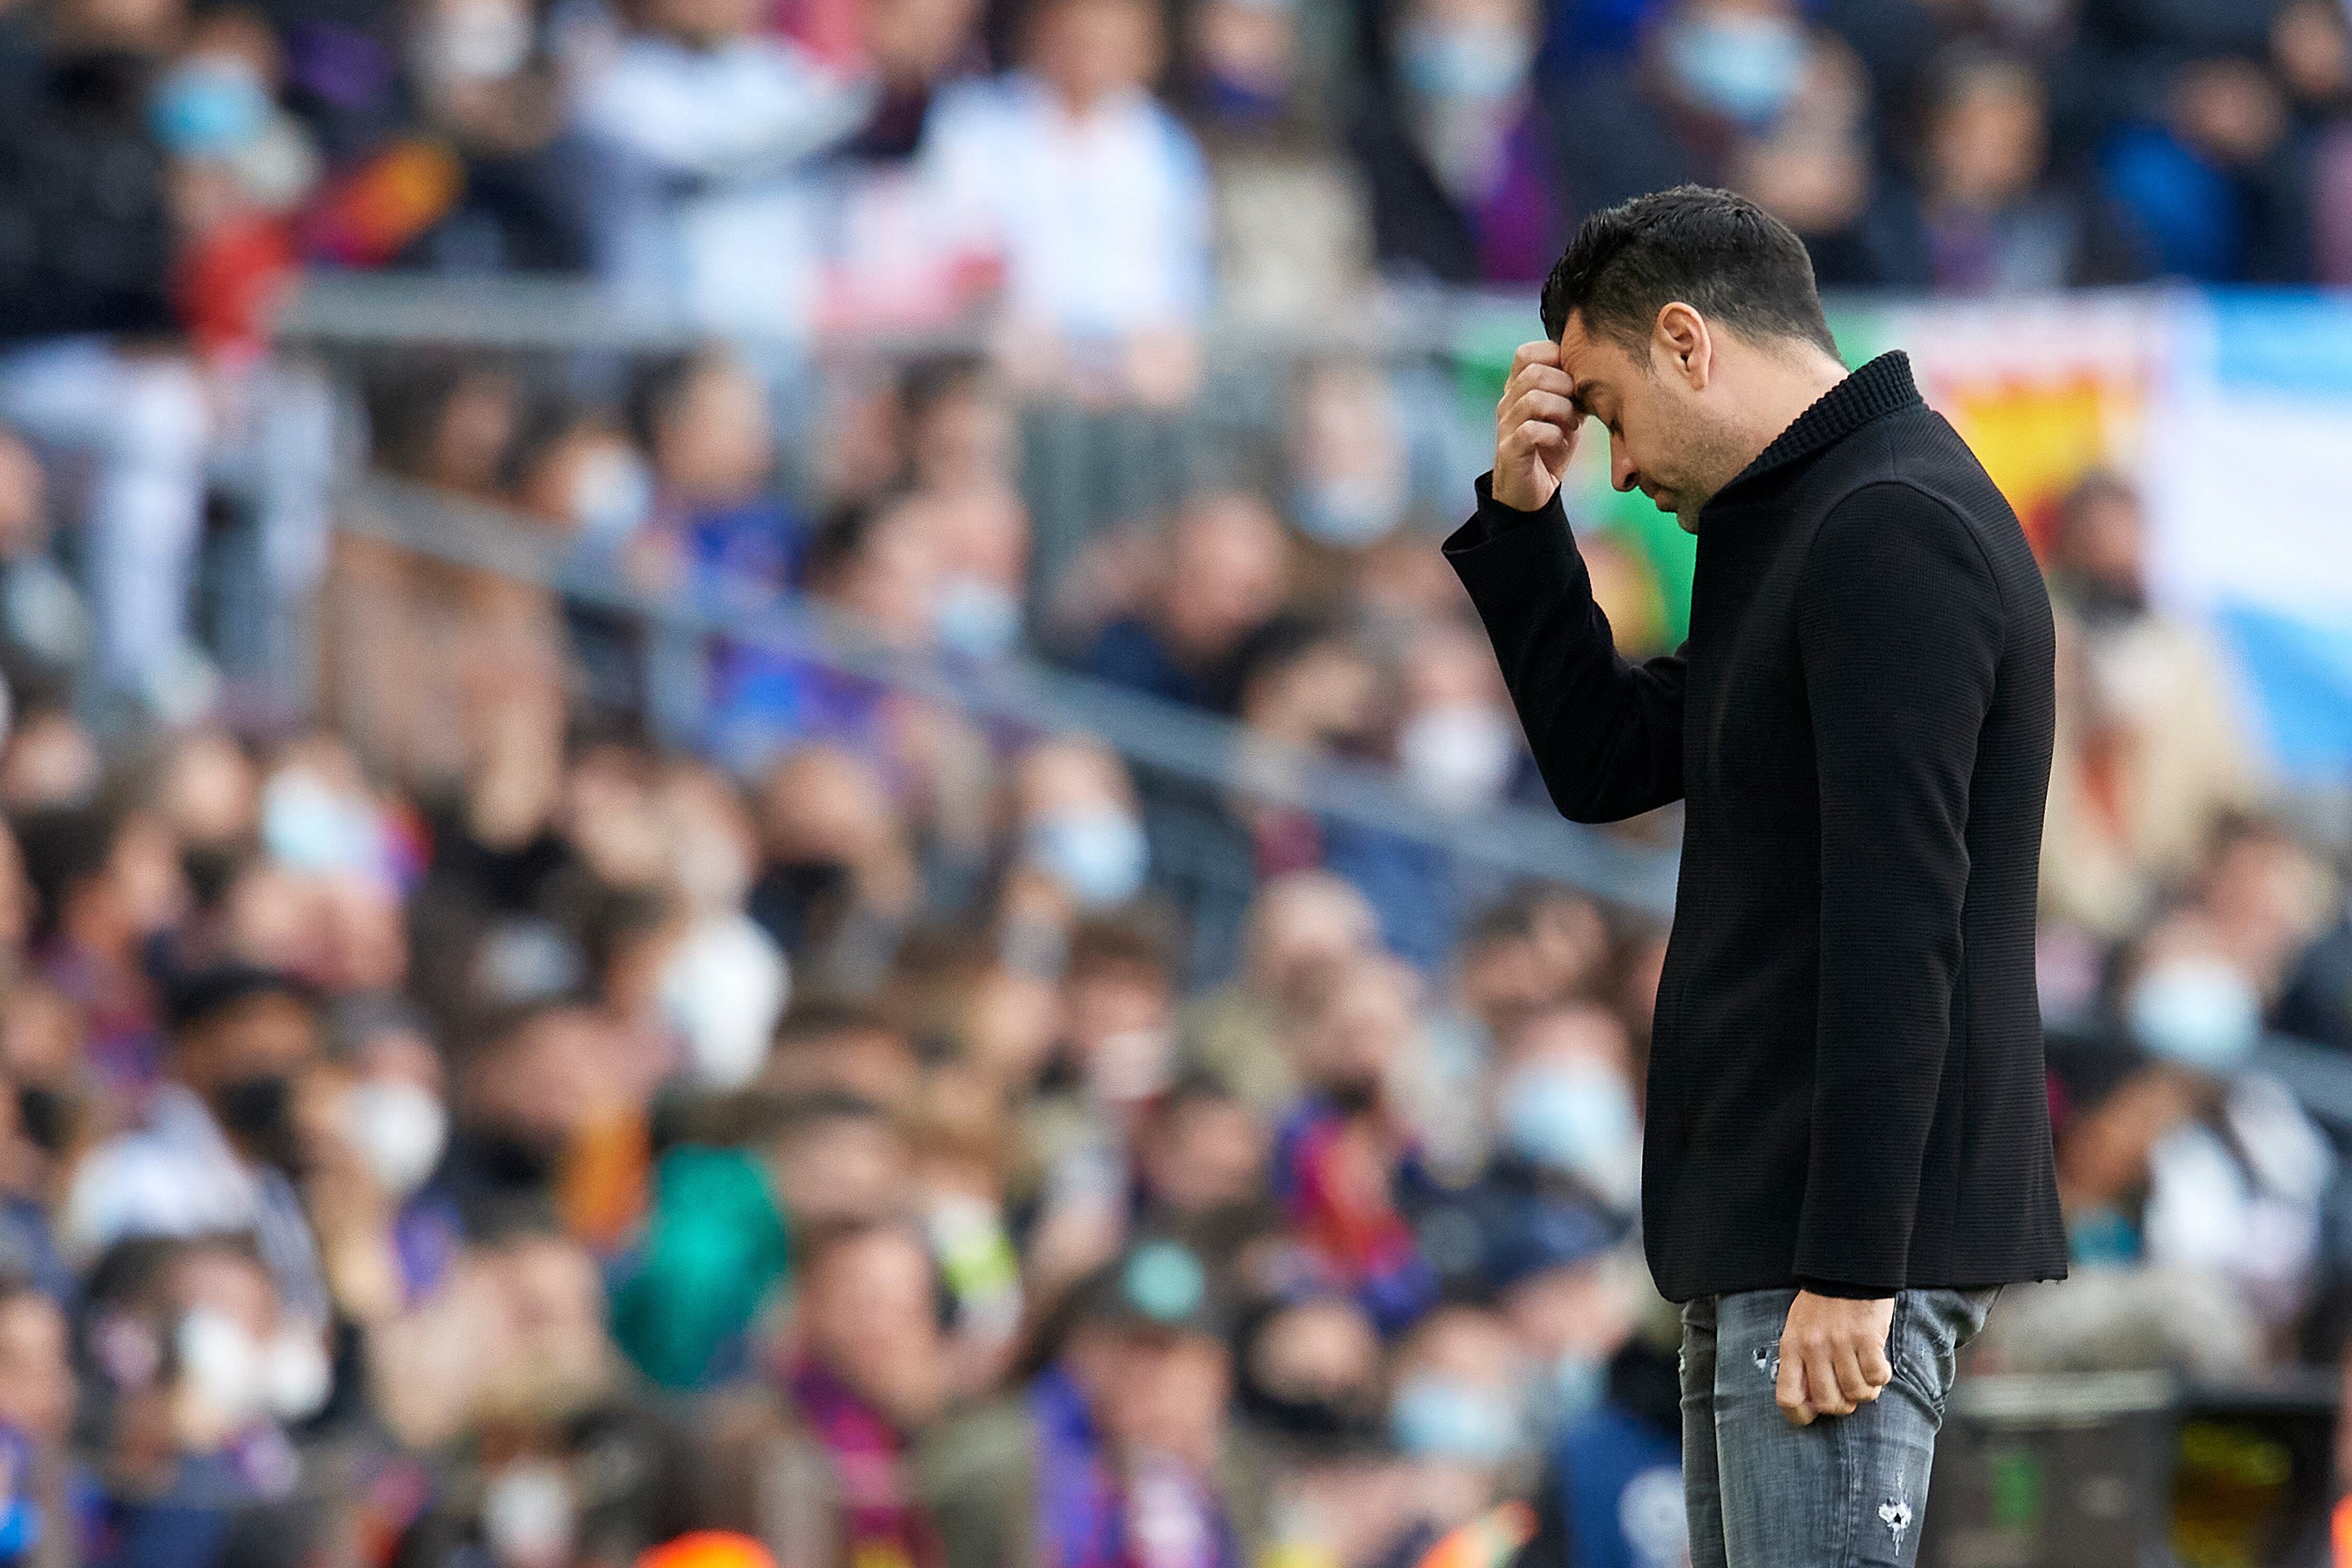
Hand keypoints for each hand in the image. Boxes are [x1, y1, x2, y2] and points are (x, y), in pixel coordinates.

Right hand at [1492, 340, 1582, 510]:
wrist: (1531, 493)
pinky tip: (1561, 442)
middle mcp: (1507, 403)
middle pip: (1533, 373)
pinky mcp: (1509, 451)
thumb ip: (1572, 390)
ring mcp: (1505, 427)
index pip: (1527, 353)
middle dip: (1565, 386)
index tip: (1574, 380)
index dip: (1555, 359)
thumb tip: (1595, 367)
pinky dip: (1553, 434)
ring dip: (1562, 410)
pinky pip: (1531, 430)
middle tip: (1578, 407)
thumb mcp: (1565, 413)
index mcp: (1518, 389)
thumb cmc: (1550, 448)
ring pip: (1533, 399)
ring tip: (1572, 426)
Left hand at [1775, 1290, 1894, 1425]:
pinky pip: (1877, 1376)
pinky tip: (1877, 1362)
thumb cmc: (1821, 1304)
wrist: (1844, 1270)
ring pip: (1856, 1393)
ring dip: (1866, 1391)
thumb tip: (1811, 1402)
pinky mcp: (1866, 1338)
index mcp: (1792, 1347)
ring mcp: (1840, 1343)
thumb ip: (1801, 1363)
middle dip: (1842, 1405)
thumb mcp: (1798, 1330)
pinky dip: (1881, 1376)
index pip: (1788, 1397)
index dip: (1801, 1415)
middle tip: (1848, 1390)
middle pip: (1828, 1403)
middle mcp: (1813, 1348)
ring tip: (1865, 1374)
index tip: (1814, 1412)